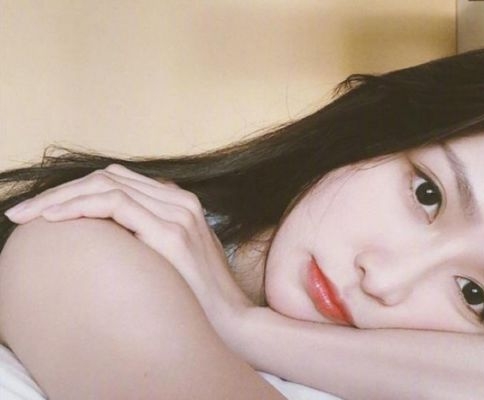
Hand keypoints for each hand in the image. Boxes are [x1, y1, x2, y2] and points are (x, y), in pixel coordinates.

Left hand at [4, 164, 252, 323]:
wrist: (231, 321)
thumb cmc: (195, 296)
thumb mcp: (168, 258)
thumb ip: (147, 235)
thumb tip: (108, 235)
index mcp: (179, 204)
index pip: (118, 181)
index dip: (75, 190)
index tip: (42, 211)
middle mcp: (180, 201)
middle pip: (108, 177)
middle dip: (60, 190)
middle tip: (23, 212)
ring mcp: (178, 214)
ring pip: (106, 184)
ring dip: (61, 197)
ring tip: (29, 215)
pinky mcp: (172, 232)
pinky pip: (115, 204)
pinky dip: (80, 206)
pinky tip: (54, 219)